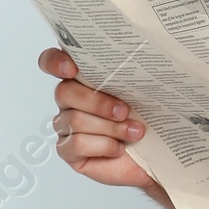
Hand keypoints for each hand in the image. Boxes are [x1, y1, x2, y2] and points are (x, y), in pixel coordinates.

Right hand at [38, 48, 165, 199]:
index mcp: (82, 78)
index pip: (52, 61)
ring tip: (134, 132)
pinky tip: (119, 148)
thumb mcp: (143, 91)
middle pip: (64, 92)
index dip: (55, 62)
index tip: (72, 69)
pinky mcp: (68, 150)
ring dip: (110, 127)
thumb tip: (141, 54)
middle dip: (98, 102)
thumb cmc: (147, 118)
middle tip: (124, 111)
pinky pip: (77, 143)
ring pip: (75, 120)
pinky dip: (104, 146)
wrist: (156, 153)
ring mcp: (66, 126)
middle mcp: (69, 100)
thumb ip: (130, 73)